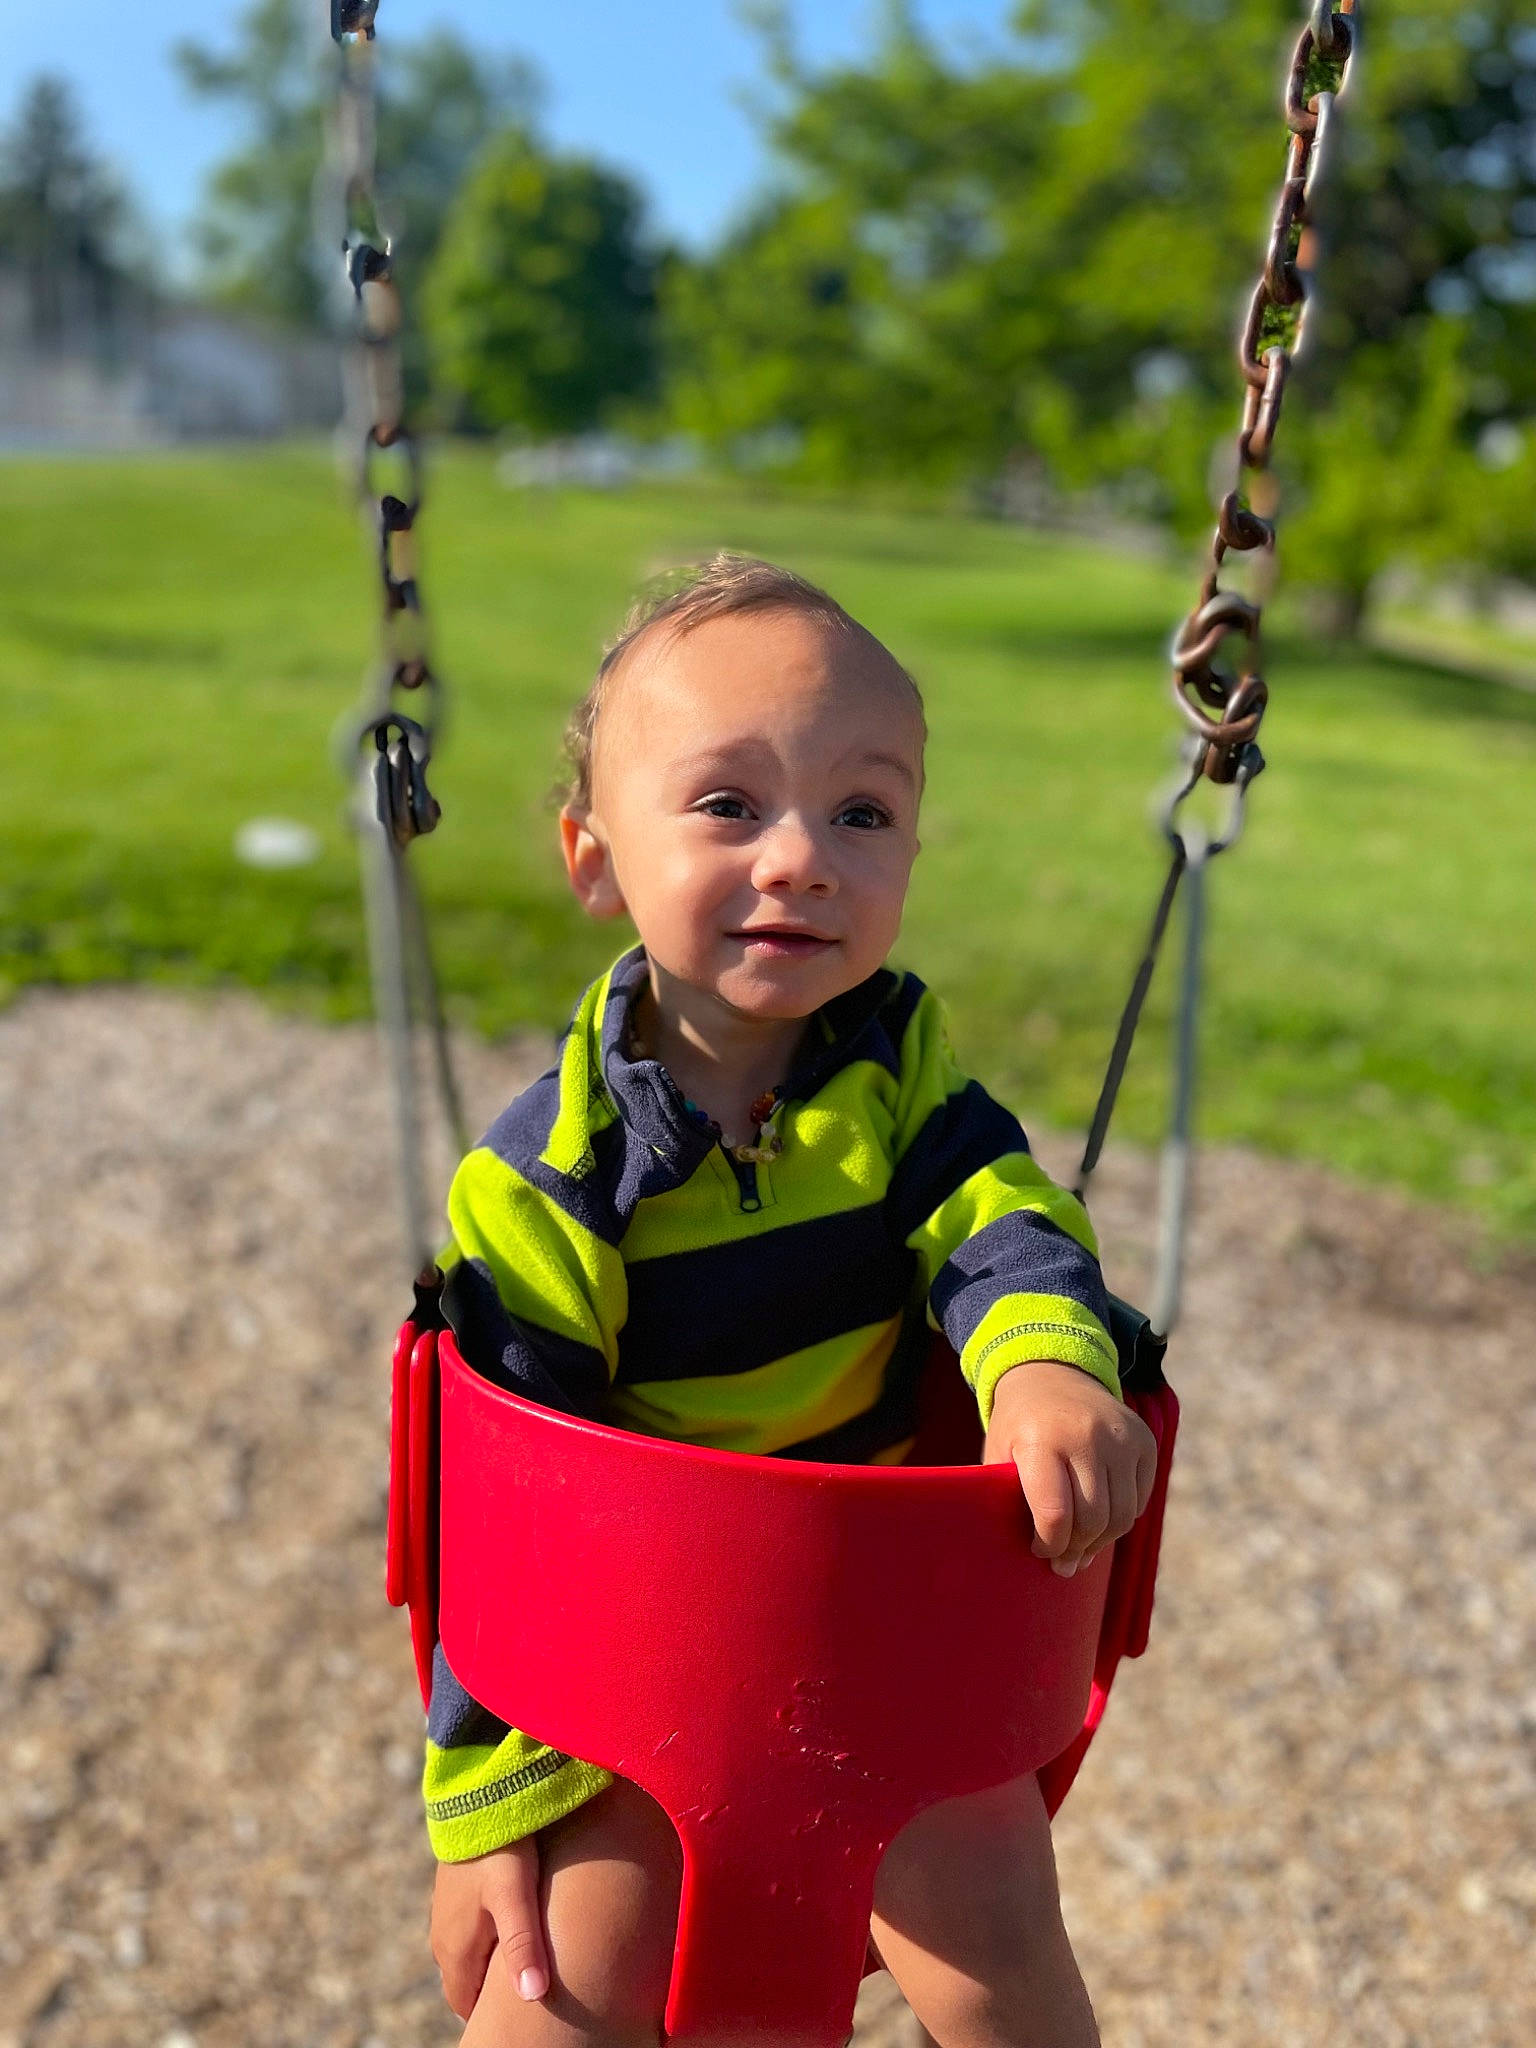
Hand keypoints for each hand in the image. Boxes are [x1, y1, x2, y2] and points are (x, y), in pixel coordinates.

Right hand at [430, 1839, 549, 2020]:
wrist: (475, 1795)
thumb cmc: (498, 1848)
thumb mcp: (515, 1896)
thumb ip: (523, 1945)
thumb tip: (533, 1996)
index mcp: (456, 1951)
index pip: (466, 2006)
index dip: (487, 2016)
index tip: (517, 2015)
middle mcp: (443, 1939)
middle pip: (465, 1984)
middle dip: (488, 1995)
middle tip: (524, 1992)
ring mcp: (446, 1915)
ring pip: (467, 1957)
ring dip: (488, 1965)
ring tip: (521, 1963)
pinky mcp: (454, 1893)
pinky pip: (467, 1931)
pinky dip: (485, 1940)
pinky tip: (511, 1927)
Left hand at [984, 1360, 1156, 1577]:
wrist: (1052, 1374)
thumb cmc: (1019, 1425)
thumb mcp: (1000, 1454)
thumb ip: (1010, 1498)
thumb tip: (1038, 1554)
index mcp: (1041, 1440)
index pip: (1054, 1513)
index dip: (1049, 1544)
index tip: (1040, 1551)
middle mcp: (1086, 1436)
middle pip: (1092, 1519)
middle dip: (1076, 1550)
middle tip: (1064, 1563)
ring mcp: (1121, 1437)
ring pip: (1121, 1517)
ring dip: (1101, 1542)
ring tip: (1082, 1549)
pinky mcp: (1144, 1441)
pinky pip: (1138, 1501)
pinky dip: (1120, 1519)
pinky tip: (1100, 1521)